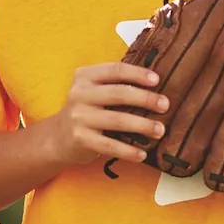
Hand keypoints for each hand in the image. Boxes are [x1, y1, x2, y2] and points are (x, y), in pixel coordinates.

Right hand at [45, 62, 169, 166]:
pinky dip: (128, 151)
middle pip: (119, 93)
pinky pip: (110, 145)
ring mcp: (79, 117)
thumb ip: (115, 83)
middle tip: (165, 105)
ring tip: (160, 130)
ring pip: (117, 120)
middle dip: (146, 99)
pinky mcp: (80, 139)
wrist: (58, 136)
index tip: (157, 80)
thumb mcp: (93, 90)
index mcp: (85, 76)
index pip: (115, 70)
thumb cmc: (86, 110)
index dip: (138, 74)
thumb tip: (155, 84)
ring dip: (142, 126)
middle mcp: (80, 94)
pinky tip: (142, 154)